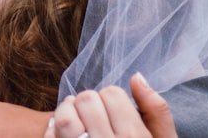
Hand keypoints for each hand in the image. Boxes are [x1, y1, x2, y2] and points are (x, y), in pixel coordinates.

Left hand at [45, 73, 175, 137]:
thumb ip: (157, 111)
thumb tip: (137, 77)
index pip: (112, 94)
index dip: (111, 99)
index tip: (114, 112)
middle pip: (86, 100)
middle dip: (88, 104)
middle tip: (95, 117)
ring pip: (64, 117)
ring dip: (67, 113)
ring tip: (77, 122)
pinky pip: (51, 137)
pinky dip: (52, 132)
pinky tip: (65, 137)